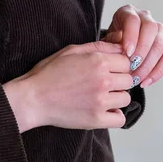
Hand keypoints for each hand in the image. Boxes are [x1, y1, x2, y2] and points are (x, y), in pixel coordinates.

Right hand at [16, 41, 132, 130]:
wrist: (34, 97)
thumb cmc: (49, 72)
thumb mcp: (72, 50)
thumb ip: (99, 46)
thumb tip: (121, 42)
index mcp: (97, 61)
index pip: (126, 61)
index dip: (118, 64)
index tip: (109, 68)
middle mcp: (103, 80)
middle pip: (129, 79)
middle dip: (119, 79)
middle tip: (104, 82)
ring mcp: (100, 101)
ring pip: (126, 98)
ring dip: (116, 97)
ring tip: (101, 95)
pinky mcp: (96, 119)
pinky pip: (120, 119)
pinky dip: (114, 115)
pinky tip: (103, 109)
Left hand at [102, 5, 162, 87]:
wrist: (116, 45)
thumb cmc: (110, 42)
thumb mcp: (106, 39)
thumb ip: (112, 43)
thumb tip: (123, 50)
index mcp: (128, 12)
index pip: (133, 20)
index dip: (132, 37)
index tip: (127, 53)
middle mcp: (145, 17)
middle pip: (150, 30)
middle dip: (142, 52)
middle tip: (133, 68)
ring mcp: (158, 29)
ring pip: (161, 45)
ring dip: (150, 65)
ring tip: (137, 78)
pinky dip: (158, 71)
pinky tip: (147, 81)